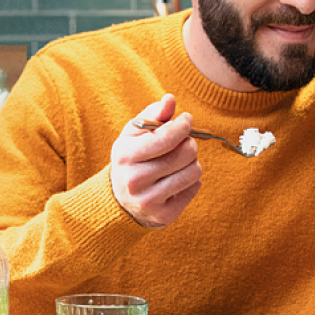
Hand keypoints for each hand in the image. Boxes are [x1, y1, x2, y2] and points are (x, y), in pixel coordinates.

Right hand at [110, 94, 201, 228]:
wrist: (120, 200)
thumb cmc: (132, 158)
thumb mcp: (134, 134)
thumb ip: (154, 114)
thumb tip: (170, 99)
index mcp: (124, 156)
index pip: (165, 139)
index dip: (182, 126)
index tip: (187, 120)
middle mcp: (134, 180)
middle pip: (185, 154)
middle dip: (189, 144)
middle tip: (182, 144)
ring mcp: (149, 200)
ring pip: (194, 172)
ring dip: (192, 162)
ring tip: (179, 162)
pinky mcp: (164, 215)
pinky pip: (194, 188)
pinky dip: (191, 180)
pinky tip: (177, 179)